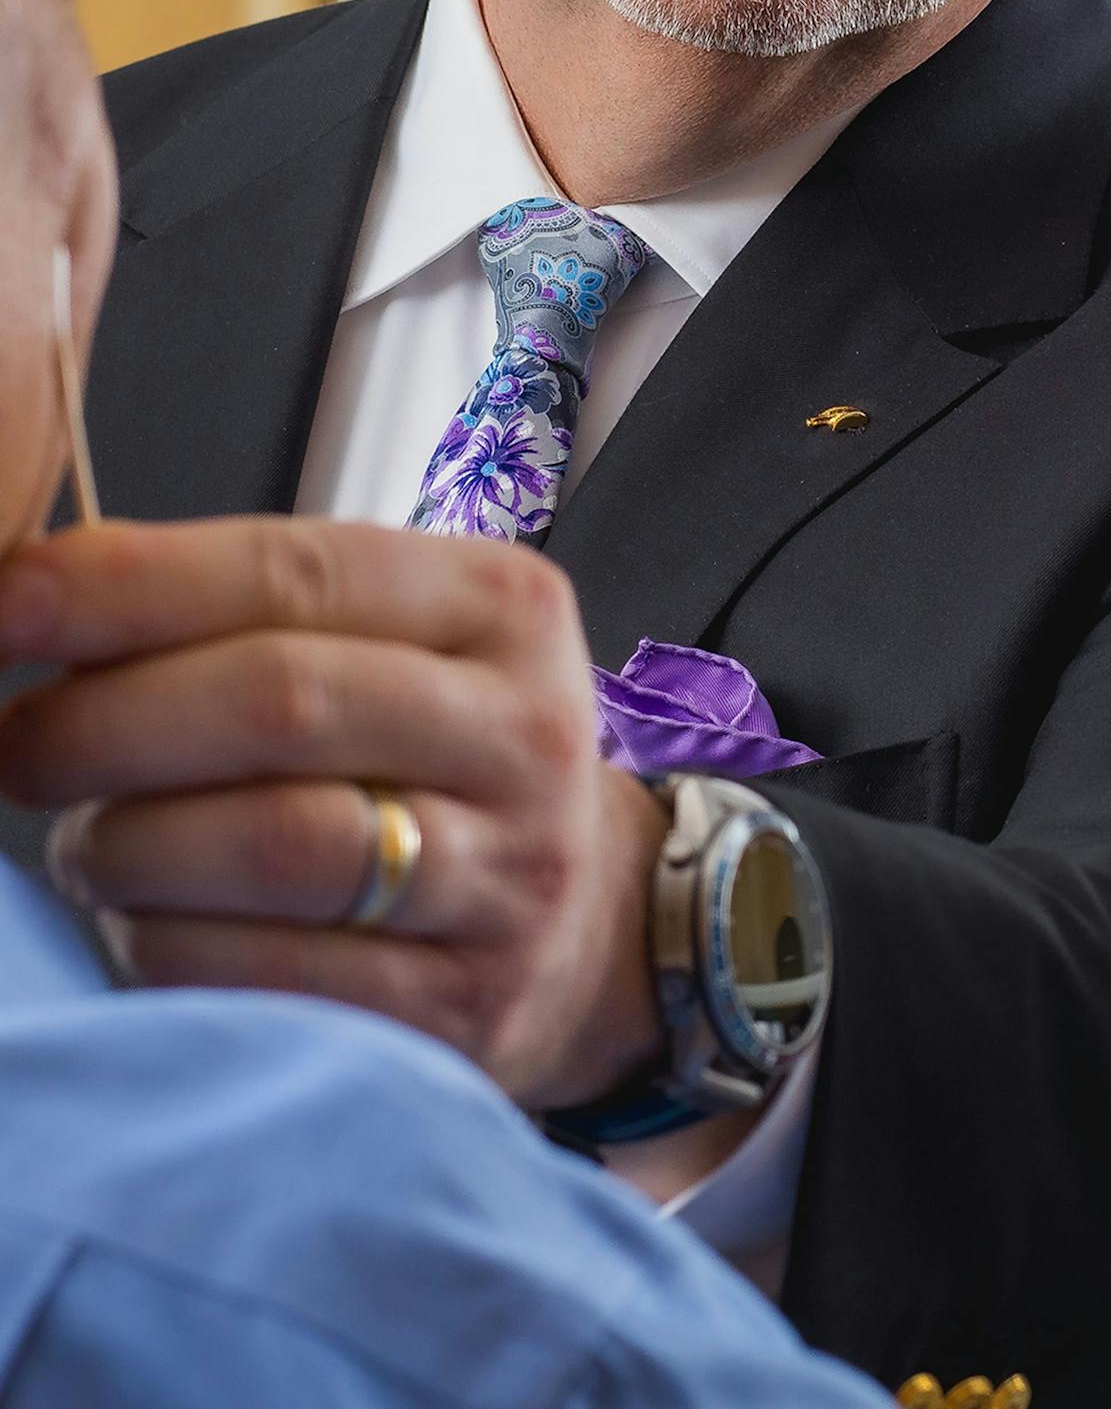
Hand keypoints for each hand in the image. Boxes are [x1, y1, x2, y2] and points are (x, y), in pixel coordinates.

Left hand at [0, 517, 667, 1108]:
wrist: (584, 921)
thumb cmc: (438, 758)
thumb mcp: (395, 642)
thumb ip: (252, 609)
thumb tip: (41, 597)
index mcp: (504, 608)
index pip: (298, 572)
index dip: (132, 584)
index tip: (13, 599)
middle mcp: (526, 732)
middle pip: (283, 702)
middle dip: (108, 719)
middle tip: (19, 745)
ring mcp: (508, 877)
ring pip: (278, 843)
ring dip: (132, 842)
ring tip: (88, 843)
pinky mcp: (463, 1009)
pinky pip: (271, 976)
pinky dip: (167, 948)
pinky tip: (147, 926)